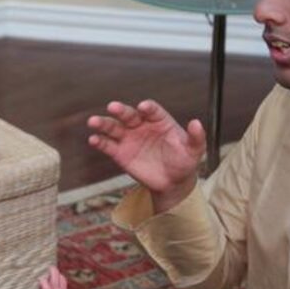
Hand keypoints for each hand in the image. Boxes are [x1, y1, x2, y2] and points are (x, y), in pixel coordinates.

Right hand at [87, 100, 204, 210]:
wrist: (172, 182)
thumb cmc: (184, 161)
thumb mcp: (194, 150)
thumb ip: (196, 137)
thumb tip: (196, 123)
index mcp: (159, 120)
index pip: (152, 110)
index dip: (147, 108)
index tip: (143, 107)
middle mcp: (141, 125)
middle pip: (129, 115)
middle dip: (121, 111)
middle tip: (113, 107)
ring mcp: (129, 138)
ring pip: (113, 127)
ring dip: (103, 124)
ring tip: (93, 121)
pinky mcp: (119, 153)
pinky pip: (107, 145)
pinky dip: (99, 142)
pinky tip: (93, 139)